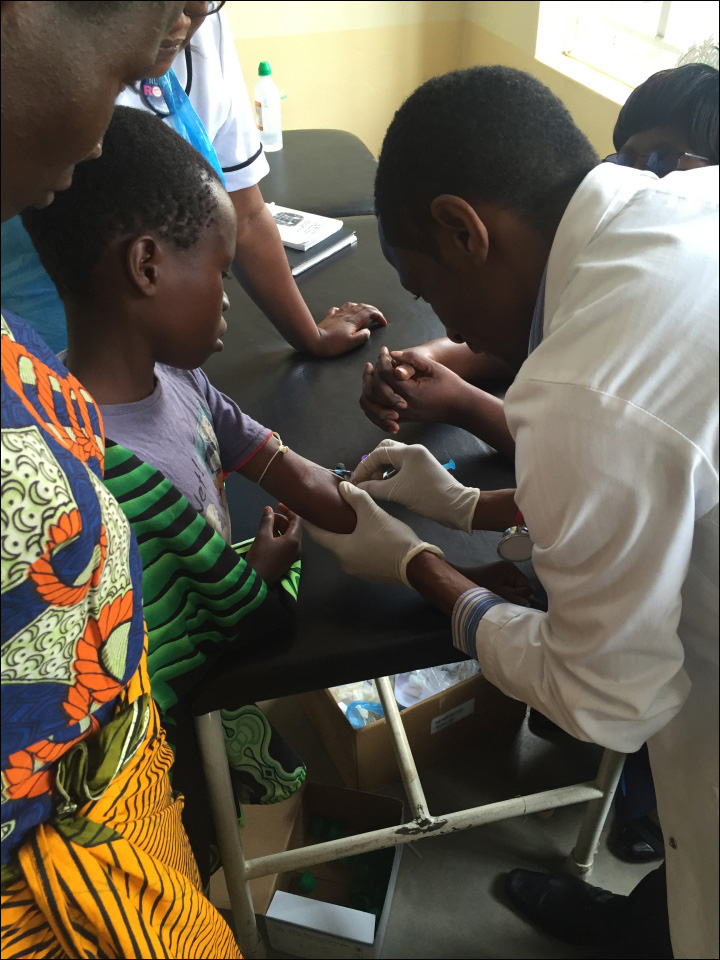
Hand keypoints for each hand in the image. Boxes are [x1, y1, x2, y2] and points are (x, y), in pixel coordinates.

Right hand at [245, 504, 301, 584]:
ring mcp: (293, 555)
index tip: (278, 505)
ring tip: (267, 524)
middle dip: (282, 519)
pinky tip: (269, 534)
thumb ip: (267, 521)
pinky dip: (280, 536)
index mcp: (294, 540)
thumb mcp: (262, 536)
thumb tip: (268, 509)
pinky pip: (287, 544)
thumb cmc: (259, 557)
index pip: (297, 520)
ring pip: (290, 536)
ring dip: (280, 528)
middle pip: (294, 528)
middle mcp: (297, 548)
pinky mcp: (287, 560)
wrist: (255, 581)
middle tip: (269, 516)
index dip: (288, 510)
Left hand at [303, 481, 442, 585]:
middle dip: (333, 527)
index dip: (310, 522)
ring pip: (348, 549)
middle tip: (334, 510)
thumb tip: (343, 486)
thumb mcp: (372, 513)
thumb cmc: (391, 539)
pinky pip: (361, 556)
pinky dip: (360, 545)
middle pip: (333, 542)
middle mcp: (346, 563)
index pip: (318, 535)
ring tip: (353, 519)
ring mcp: (359, 571)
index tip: (306, 512)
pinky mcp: (373, 574)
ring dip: (348, 536)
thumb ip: (356, 497)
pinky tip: (368, 534)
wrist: (417, 565)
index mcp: (341, 550)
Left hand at [315, 302, 386, 356]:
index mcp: (353, 320)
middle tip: (377, 315)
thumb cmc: (333, 344)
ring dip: (360, 306)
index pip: (370, 313)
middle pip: (362, 306)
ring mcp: (337, 314)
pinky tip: (344, 312)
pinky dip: (345, 309)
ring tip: (364, 311)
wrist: (314, 340)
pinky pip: (338, 309)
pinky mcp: (329, 317)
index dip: (379, 316)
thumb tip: (368, 331)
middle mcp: (346, 314)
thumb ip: (362, 336)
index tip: (383, 322)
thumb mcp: (351, 343)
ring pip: (352, 305)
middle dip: (372, 310)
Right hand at [351, 439, 479, 533]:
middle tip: (365, 480)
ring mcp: (419, 460)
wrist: (455, 506)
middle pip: (385, 451)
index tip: (355, 481)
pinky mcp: (422, 470)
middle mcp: (413, 451)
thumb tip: (359, 486)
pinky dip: (390, 475)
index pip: (378, 453)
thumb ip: (374, 487)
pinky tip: (385, 487)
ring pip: (393, 460)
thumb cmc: (427, 496)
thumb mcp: (397, 492)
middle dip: (372, 465)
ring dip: (381, 471)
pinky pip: (401, 468)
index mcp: (408, 452)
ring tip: (373, 486)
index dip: (364, 467)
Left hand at [359, 347, 468, 433]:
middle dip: (371, 374)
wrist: (460, 407)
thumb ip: (413, 359)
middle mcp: (402, 406)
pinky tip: (373, 390)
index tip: (384, 351)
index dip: (381, 360)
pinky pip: (379, 415)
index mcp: (410, 392)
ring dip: (367, 388)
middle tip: (372, 362)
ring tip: (369, 374)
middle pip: (374, 390)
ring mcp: (402, 415)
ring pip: (373, 404)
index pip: (385, 374)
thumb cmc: (450, 385)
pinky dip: (372, 403)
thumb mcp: (434, 367)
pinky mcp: (403, 418)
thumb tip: (393, 354)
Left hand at [455, 560, 533, 606]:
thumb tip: (528, 604)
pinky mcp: (500, 580)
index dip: (520, 595)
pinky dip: (504, 596)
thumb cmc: (477, 584)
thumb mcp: (496, 592)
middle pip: (522, 588)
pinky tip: (495, 597)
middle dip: (514, 597)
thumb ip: (513, 598)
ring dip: (508, 597)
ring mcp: (505, 575)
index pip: (526, 585)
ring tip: (497, 597)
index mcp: (511, 568)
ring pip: (515, 591)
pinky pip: (508, 591)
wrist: (459, 582)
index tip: (508, 599)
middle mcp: (510, 570)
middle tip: (501, 598)